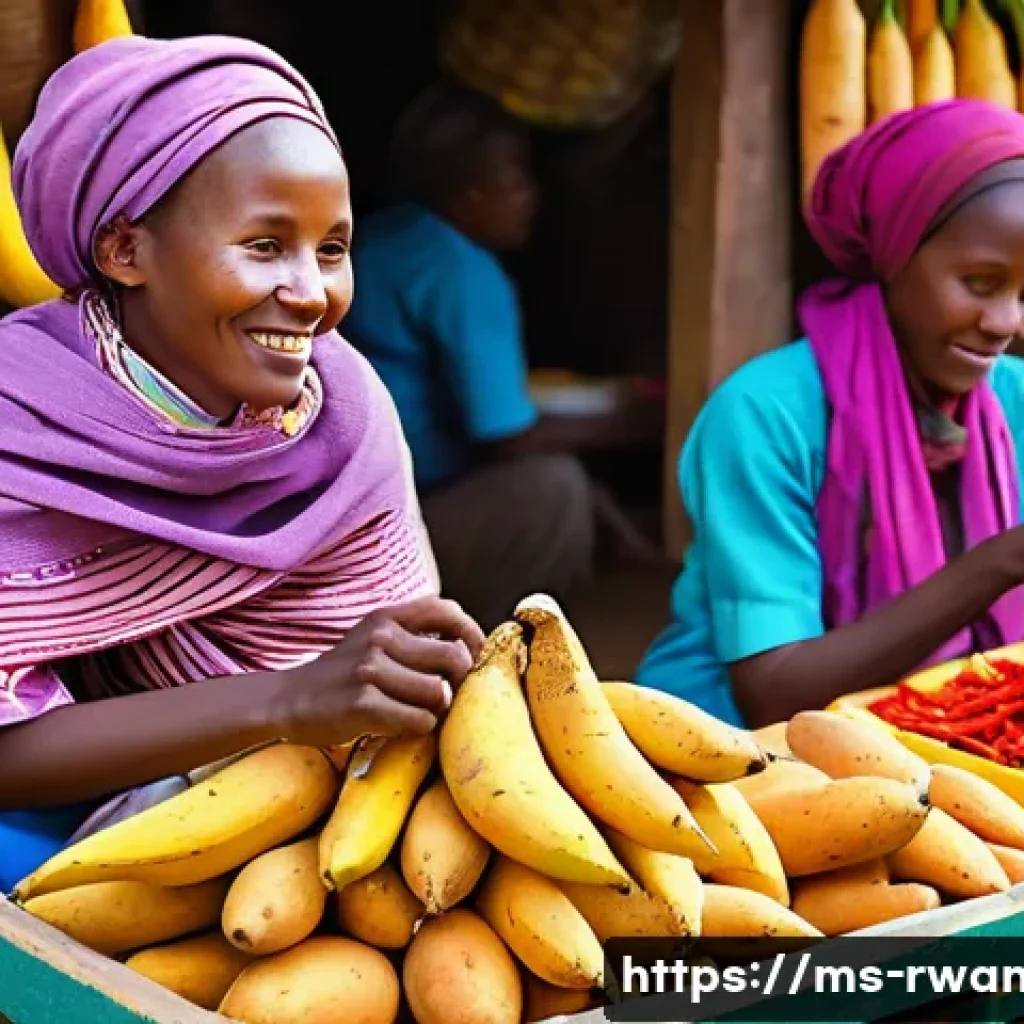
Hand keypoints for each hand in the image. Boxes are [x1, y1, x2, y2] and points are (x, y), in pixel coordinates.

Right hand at [269, 596, 485, 747]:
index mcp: (387, 617)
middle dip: (460, 682)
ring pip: (439, 692)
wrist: (287, 700)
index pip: (449, 612)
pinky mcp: (363, 704)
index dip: (472, 637)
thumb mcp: (372, 638)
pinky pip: (419, 720)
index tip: (472, 659)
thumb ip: (413, 635)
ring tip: (417, 713)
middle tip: (447, 697)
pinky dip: (419, 728)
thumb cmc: (342, 674)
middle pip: (454, 657)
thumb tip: (468, 647)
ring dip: (436, 710)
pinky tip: (401, 726)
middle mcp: (380, 637)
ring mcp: (370, 670)